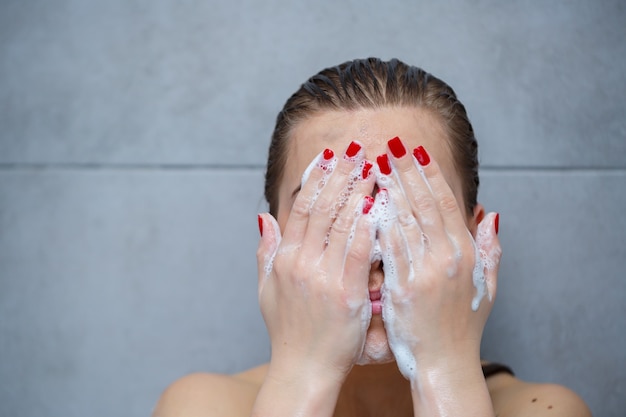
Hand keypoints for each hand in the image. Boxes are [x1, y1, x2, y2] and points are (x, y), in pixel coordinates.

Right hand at [256, 142, 376, 385]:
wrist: (302, 369)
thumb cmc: (287, 330)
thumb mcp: (266, 289)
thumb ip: (265, 251)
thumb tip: (263, 218)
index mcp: (285, 258)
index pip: (302, 208)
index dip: (316, 178)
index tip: (329, 155)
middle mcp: (301, 263)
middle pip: (322, 208)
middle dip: (340, 174)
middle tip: (355, 148)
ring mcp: (322, 277)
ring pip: (340, 224)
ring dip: (357, 191)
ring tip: (371, 166)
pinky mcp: (345, 293)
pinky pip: (358, 252)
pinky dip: (367, 226)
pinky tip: (378, 204)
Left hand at [374, 138, 501, 380]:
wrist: (444, 363)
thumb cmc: (463, 325)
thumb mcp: (487, 286)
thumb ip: (490, 248)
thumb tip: (489, 212)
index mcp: (467, 253)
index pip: (447, 203)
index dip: (430, 175)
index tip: (416, 152)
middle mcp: (449, 258)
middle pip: (425, 204)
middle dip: (407, 172)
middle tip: (392, 145)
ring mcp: (426, 272)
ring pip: (405, 220)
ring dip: (390, 190)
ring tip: (377, 164)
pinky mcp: (403, 287)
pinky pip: (388, 247)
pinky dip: (378, 223)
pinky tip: (367, 203)